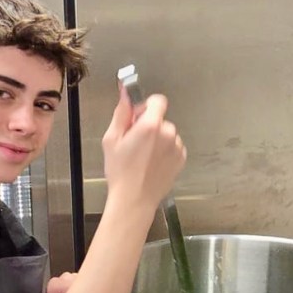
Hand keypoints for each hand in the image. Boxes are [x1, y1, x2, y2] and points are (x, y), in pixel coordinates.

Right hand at [101, 86, 186, 218]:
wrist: (134, 200)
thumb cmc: (121, 173)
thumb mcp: (112, 139)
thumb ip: (121, 112)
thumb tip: (125, 93)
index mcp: (150, 125)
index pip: (157, 100)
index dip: (146, 107)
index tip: (138, 117)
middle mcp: (168, 133)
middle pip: (160, 119)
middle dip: (148, 126)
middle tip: (134, 143)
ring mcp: (176, 146)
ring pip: (167, 134)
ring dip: (157, 140)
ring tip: (142, 158)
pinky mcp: (180, 158)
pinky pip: (173, 147)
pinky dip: (164, 152)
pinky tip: (151, 164)